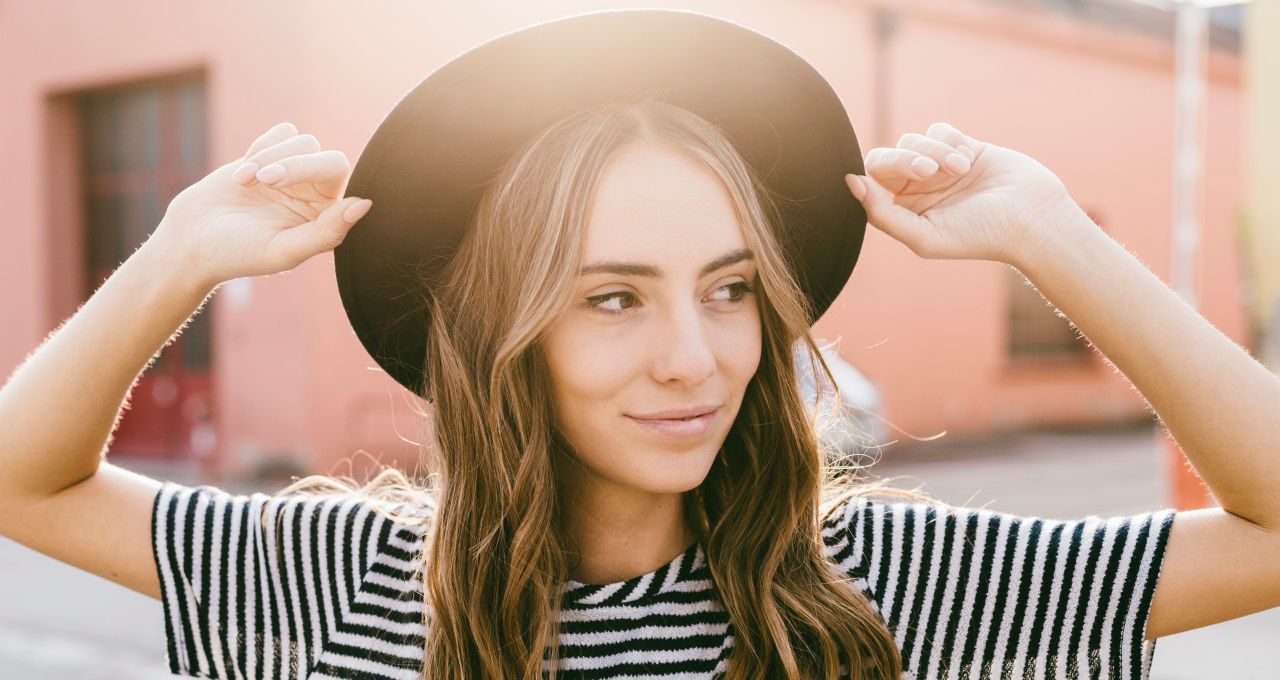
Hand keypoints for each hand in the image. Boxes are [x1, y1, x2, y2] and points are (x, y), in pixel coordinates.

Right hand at [152, 122, 372, 287]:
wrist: (191, 242)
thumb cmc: (239, 253)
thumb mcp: (283, 250)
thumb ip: (327, 232)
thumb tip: (365, 204)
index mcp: (327, 218)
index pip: (343, 178)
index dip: (310, 172)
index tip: (274, 184)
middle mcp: (317, 195)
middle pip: (326, 157)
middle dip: (293, 163)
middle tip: (262, 180)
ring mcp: (295, 174)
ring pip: (302, 141)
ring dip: (268, 157)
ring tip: (243, 182)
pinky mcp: (271, 156)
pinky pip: (282, 133)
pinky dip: (261, 147)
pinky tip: (242, 174)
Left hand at [845, 122, 1076, 263]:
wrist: (1032, 217)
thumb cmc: (979, 235)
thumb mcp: (924, 236)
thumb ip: (882, 214)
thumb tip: (850, 182)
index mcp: (902, 211)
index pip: (871, 182)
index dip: (882, 174)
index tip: (909, 178)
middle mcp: (915, 189)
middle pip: (886, 157)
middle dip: (906, 158)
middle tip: (930, 171)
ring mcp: (937, 166)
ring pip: (913, 140)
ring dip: (936, 151)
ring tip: (960, 170)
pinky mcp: (960, 146)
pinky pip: (938, 130)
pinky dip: (950, 141)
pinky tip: (968, 160)